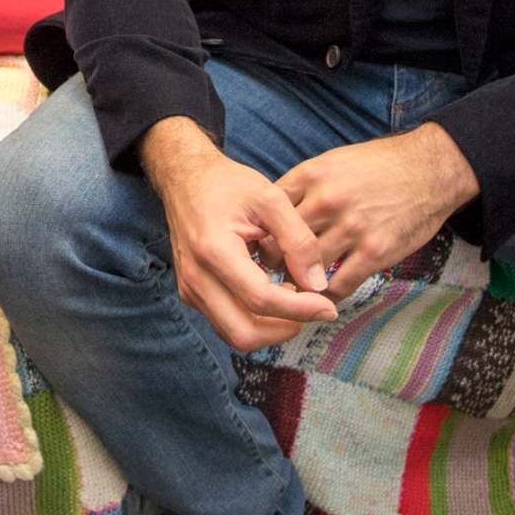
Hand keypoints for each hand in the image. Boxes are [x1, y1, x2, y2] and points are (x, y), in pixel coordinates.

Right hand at [139, 117, 337, 350]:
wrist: (186, 179)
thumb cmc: (227, 184)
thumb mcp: (271, 198)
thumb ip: (298, 240)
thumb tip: (318, 284)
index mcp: (214, 250)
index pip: (260, 299)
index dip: (299, 309)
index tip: (328, 306)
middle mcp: (196, 278)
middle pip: (244, 333)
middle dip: (286, 328)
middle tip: (313, 308)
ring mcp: (190, 290)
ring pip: (236, 335)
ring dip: (272, 328)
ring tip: (295, 297)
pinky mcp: (192, 294)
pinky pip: (228, 323)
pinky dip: (257, 320)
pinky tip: (275, 292)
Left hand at [276, 123, 477, 300]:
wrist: (429, 169)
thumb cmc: (377, 166)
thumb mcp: (332, 163)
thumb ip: (302, 187)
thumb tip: (271, 214)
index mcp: (311, 176)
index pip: (267, 211)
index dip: (258, 234)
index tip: (255, 248)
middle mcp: (327, 201)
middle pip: (280, 243)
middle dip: (271, 263)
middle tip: (267, 276)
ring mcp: (352, 228)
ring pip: (306, 269)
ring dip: (297, 283)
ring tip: (291, 289)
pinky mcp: (375, 252)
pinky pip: (339, 285)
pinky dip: (326, 295)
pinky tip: (321, 296)